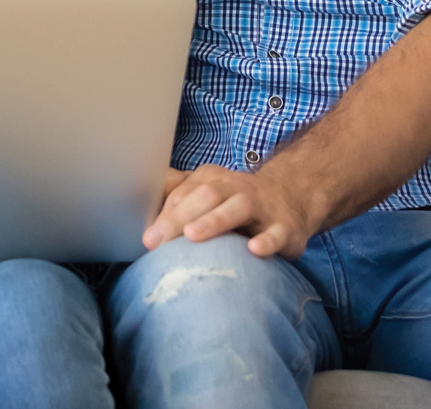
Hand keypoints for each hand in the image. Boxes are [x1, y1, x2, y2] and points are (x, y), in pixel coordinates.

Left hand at [142, 162, 316, 259]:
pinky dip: (267, 241)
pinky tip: (254, 250)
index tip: (148, 238)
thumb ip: (176, 194)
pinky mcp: (285, 227)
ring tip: (192, 236)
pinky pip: (276, 233)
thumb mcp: (206, 191)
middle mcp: (236, 188)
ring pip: (238, 207)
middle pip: (206, 196)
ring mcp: (262, 206)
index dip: (164, 214)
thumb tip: (139, 196)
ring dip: (214, 220)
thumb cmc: (236, 200)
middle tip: (158, 240)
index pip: (184, 193)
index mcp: (212, 179)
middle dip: (179, 217)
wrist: (292, 199)